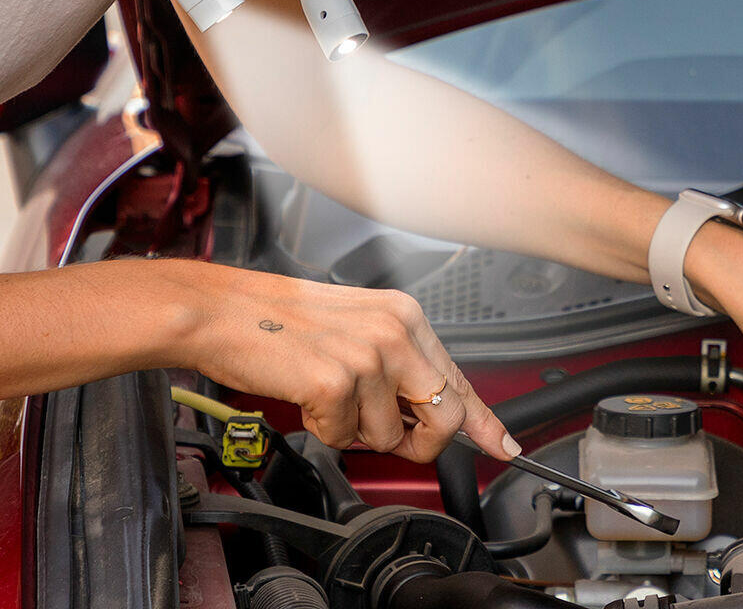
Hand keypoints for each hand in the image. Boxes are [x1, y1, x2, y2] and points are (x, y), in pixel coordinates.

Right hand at [165, 261, 518, 462]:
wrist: (225, 311)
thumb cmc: (282, 321)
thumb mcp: (357, 329)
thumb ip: (397, 365)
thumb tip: (425, 411)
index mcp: (405, 315)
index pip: (457, 377)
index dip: (482, 419)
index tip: (503, 444)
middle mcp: (396, 330)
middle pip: (443, 416)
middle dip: (418, 443)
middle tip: (388, 438)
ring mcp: (369, 355)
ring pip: (387, 436)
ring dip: (354, 431)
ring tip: (325, 395)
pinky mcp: (336, 381)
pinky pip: (344, 438)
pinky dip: (323, 430)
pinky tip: (306, 397)